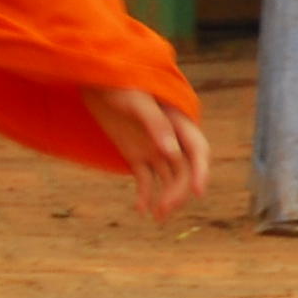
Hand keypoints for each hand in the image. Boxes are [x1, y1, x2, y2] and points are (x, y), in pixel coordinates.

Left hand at [83, 85, 209, 222]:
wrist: (96, 80)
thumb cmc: (119, 84)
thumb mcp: (136, 101)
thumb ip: (155, 124)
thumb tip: (171, 152)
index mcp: (178, 121)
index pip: (198, 151)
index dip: (201, 172)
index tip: (197, 192)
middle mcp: (171, 138)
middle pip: (184, 170)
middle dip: (178, 192)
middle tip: (164, 210)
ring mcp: (154, 148)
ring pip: (168, 178)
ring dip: (165, 198)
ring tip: (155, 216)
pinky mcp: (136, 155)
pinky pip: (146, 179)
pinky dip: (145, 195)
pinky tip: (140, 209)